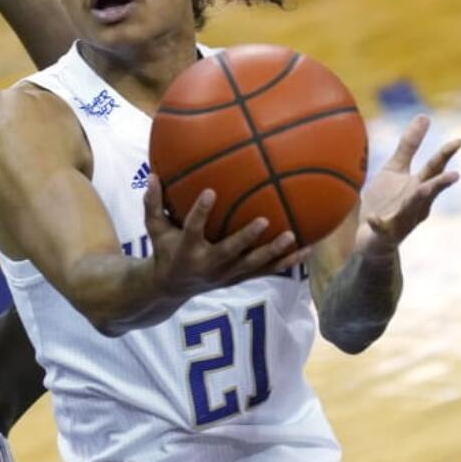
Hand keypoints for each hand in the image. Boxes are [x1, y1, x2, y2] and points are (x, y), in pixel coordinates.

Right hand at [143, 176, 311, 298]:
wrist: (172, 287)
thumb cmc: (164, 249)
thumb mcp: (154, 228)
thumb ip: (153, 203)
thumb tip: (153, 174)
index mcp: (186, 250)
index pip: (193, 229)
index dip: (200, 212)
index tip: (210, 192)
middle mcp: (208, 265)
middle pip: (230, 251)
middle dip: (247, 238)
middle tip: (264, 220)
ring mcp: (226, 274)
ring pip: (253, 264)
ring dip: (273, 251)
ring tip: (292, 236)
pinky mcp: (239, 278)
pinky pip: (266, 270)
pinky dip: (287, 261)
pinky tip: (308, 249)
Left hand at [358, 115, 460, 256]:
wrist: (371, 236)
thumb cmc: (387, 200)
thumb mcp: (395, 169)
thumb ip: (409, 145)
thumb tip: (425, 116)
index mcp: (419, 186)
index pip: (434, 169)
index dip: (445, 155)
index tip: (459, 141)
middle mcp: (416, 204)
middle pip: (429, 190)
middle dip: (440, 183)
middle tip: (455, 175)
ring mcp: (402, 219)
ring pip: (411, 210)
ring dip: (418, 200)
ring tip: (424, 189)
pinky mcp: (385, 233)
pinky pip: (381, 229)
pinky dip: (378, 224)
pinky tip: (372, 220)